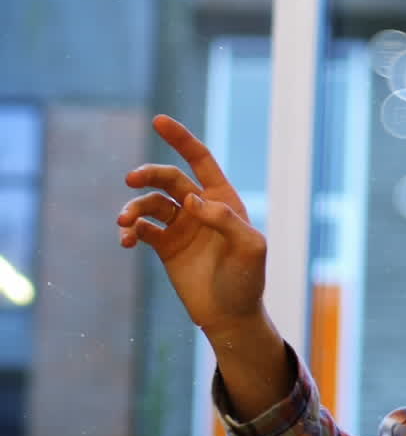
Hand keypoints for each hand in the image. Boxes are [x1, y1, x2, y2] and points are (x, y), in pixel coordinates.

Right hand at [117, 115, 266, 336]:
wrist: (231, 314)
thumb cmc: (247, 279)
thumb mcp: (250, 248)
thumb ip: (225, 220)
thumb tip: (193, 200)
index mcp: (224, 200)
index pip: (201, 160)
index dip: (182, 139)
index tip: (159, 121)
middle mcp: (201, 208)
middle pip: (169, 178)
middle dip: (149, 174)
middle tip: (132, 180)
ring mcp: (182, 226)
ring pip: (150, 204)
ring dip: (133, 208)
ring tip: (124, 223)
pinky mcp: (165, 247)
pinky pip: (141, 230)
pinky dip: (130, 231)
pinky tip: (127, 241)